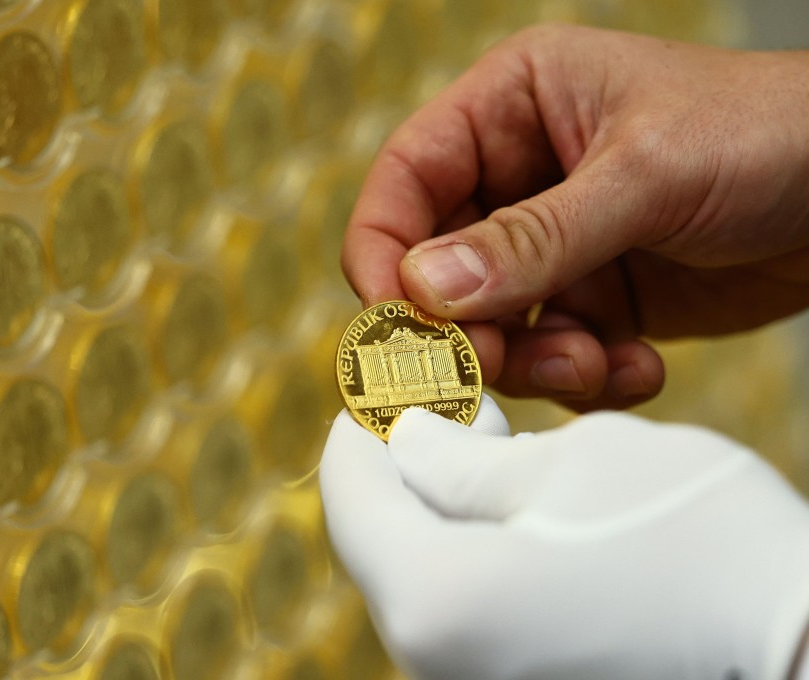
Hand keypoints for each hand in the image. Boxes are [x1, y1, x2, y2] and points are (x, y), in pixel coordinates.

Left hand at [320, 399, 808, 679]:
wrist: (797, 645)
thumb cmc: (691, 544)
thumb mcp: (565, 465)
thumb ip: (456, 458)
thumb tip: (404, 443)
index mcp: (430, 598)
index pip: (349, 491)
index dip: (365, 422)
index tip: (394, 382)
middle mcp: (431, 659)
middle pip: (382, 535)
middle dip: (410, 462)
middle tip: (458, 409)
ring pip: (423, 568)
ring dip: (447, 501)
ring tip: (502, 448)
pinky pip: (464, 606)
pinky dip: (478, 548)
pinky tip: (529, 511)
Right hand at [342, 24, 808, 410]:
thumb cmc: (767, 135)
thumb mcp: (646, 176)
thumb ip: (533, 238)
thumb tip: (423, 291)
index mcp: (510, 107)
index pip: (405, 180)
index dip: (384, 254)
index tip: (397, 325)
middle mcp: (518, 176)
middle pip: (436, 268)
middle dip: (468, 328)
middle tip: (500, 366)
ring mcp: (554, 244)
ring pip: (491, 325)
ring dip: (534, 363)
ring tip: (595, 366)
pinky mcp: (594, 298)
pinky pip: (552, 354)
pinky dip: (583, 377)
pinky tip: (639, 368)